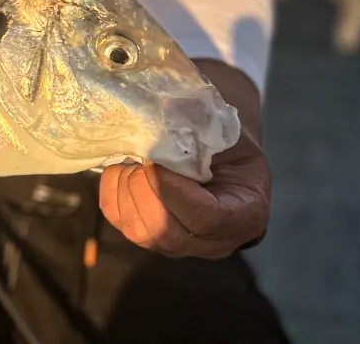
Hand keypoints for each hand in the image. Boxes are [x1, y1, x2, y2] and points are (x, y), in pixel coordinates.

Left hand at [99, 59, 270, 258]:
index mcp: (246, 213)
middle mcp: (216, 241)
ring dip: (126, 191)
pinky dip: (113, 194)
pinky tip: (122, 170)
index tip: (152, 160)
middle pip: (168, 233)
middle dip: (143, 189)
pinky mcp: (151, 237)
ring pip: (141, 233)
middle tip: (140, 158)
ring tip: (131, 162)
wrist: (216, 151)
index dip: (171, 190)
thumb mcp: (222, 127)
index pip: (206, 218)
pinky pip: (121, 223)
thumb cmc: (222, 136)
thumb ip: (199, 126)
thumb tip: (164, 113)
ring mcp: (182, 245)